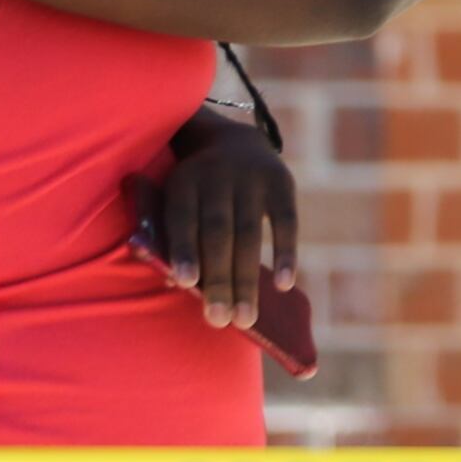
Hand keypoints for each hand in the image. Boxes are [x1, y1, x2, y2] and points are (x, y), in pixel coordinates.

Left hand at [127, 112, 296, 330]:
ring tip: (246, 318)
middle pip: (218, 232)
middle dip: (219, 278)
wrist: (233, 140)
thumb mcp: (177, 198)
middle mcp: (217, 176)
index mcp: (184, 182)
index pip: (183, 218)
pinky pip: (286, 221)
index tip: (185, 283)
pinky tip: (283, 285)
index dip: (185, 249)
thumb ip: (173, 236)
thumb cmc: (197, 190)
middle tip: (220, 321)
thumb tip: (177, 282)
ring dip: (247, 279)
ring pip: (249, 233)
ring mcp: (252, 178)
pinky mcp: (282, 181)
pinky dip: (286, 253)